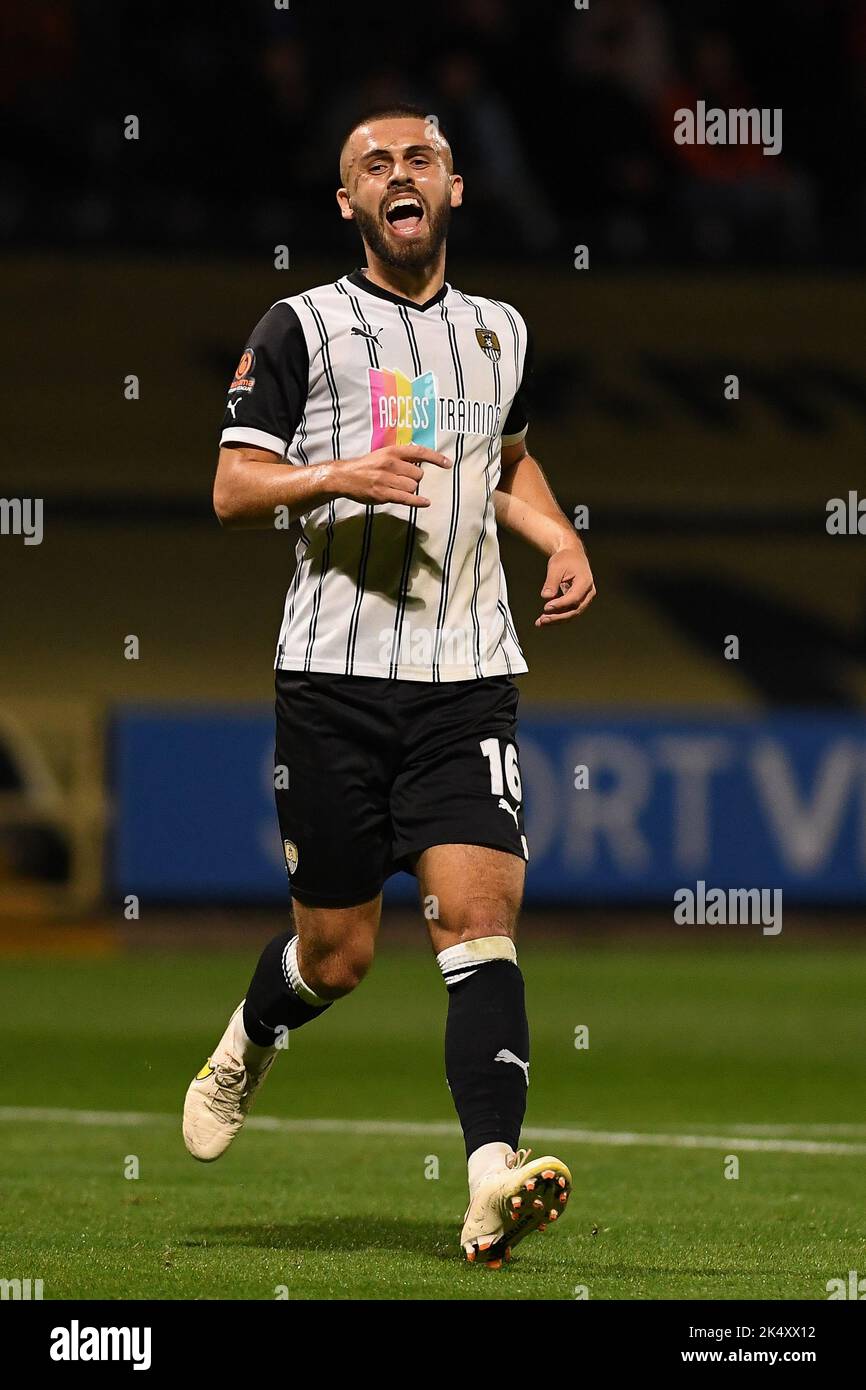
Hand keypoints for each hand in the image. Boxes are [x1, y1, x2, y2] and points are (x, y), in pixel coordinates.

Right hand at [331, 445, 450, 508]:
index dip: (436, 458)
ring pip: (413, 487)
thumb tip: (421, 460)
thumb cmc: (367, 466)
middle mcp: (390, 464)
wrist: (345, 477)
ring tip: (396, 488)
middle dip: (414, 479)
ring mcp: (387, 479)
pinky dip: (418, 502)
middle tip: (402, 480)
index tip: (448, 464)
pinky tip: (425, 503)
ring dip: (409, 490)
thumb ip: (401, 457)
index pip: (419, 452)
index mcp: (392, 452)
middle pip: (418, 474)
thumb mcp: (383, 454)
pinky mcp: (383, 494)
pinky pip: (407, 498)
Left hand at [536, 545, 595, 625]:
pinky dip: (557, 616)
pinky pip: (568, 612)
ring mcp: (584, 599)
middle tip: (543, 620)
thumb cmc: (566, 559)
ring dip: (556, 620)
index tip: (546, 607)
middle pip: (575, 610)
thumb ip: (551, 582)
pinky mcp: (577, 602)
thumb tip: (546, 597)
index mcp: (585, 582)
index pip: (574, 598)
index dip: (560, 604)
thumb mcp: (556, 567)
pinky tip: (544, 619)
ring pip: (572, 614)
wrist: (572, 556)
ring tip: (540, 622)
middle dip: (558, 617)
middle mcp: (588, 593)